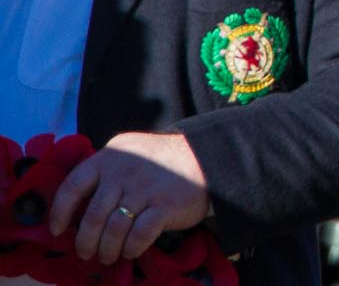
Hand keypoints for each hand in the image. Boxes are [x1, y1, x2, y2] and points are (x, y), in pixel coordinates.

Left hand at [50, 131, 209, 264]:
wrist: (207, 156)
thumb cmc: (162, 162)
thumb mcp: (130, 154)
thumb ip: (106, 173)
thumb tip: (77, 209)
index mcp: (110, 156)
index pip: (73, 186)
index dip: (60, 212)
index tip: (58, 230)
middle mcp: (124, 171)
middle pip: (93, 215)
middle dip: (85, 241)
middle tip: (86, 253)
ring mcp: (145, 188)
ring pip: (114, 228)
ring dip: (108, 249)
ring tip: (109, 256)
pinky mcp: (165, 205)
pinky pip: (139, 234)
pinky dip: (132, 247)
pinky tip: (131, 250)